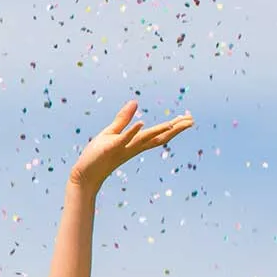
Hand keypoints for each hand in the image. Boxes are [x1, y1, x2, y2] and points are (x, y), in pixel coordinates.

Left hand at [70, 101, 194, 186]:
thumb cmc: (97, 155)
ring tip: (174, 122)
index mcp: (135, 143)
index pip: (159, 134)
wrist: (84, 174)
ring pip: (145, 139)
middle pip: (158, 137)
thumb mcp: (112, 133)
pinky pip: (123, 140)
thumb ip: (124, 119)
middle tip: (192, 120)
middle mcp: (133, 147)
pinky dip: (132, 132)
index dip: (174, 126)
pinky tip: (141, 124)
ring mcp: (123, 148)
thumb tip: (135, 102)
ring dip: (159, 130)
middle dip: (175, 129)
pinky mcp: (110, 149)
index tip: (189, 118)